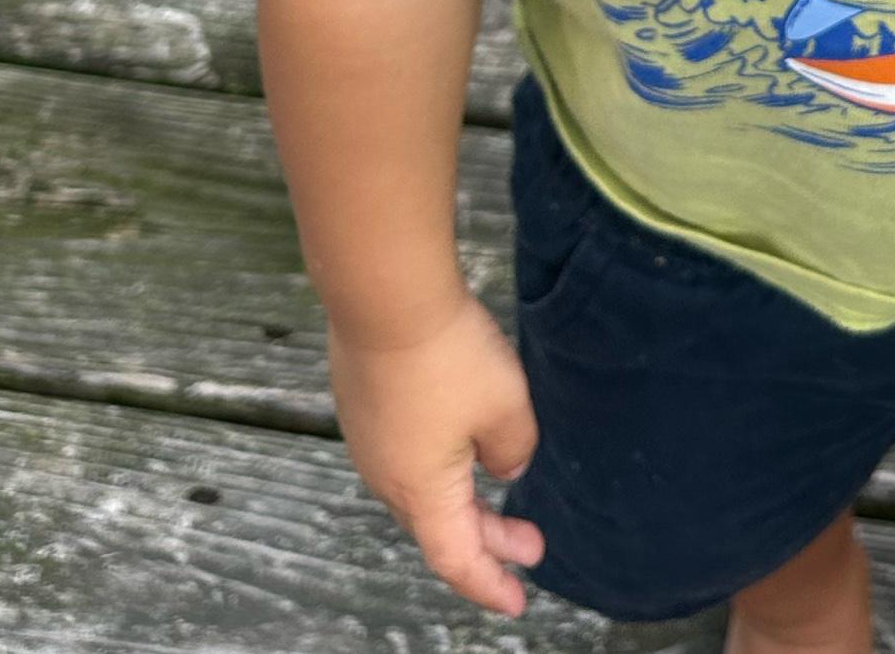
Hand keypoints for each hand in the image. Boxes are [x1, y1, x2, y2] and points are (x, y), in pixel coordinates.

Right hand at [326, 288, 544, 615]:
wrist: (387, 296)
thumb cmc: (449, 356)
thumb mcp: (506, 406)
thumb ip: (514, 447)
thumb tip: (505, 466)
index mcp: (423, 490)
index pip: (456, 558)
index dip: (489, 582)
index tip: (518, 597)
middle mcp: (387, 477)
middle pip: (439, 527)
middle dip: (488, 540)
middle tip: (531, 544)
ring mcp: (370, 440)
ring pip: (420, 490)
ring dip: (463, 500)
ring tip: (501, 492)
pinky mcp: (364, 406)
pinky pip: (405, 456)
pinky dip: (439, 467)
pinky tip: (460, 443)